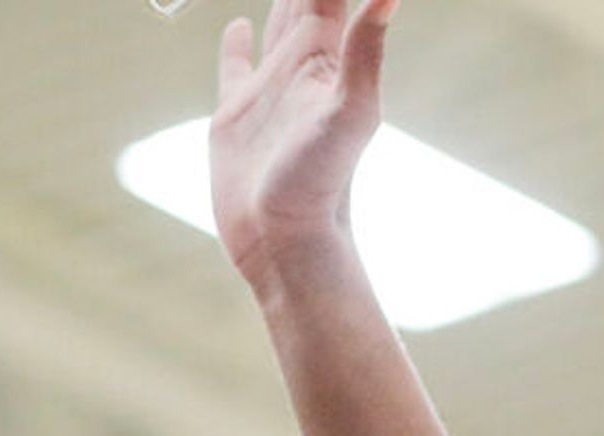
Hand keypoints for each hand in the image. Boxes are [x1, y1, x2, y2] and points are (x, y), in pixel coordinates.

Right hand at [212, 0, 395, 282]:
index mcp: (325, 51)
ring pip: (274, 18)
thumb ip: (368, 49)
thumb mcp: (350, 110)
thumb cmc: (323, 183)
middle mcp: (299, 62)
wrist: (287, 245)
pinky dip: (237, 44)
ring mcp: (268, 88)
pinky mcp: (235, 116)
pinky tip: (239, 26)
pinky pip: (236, 66)